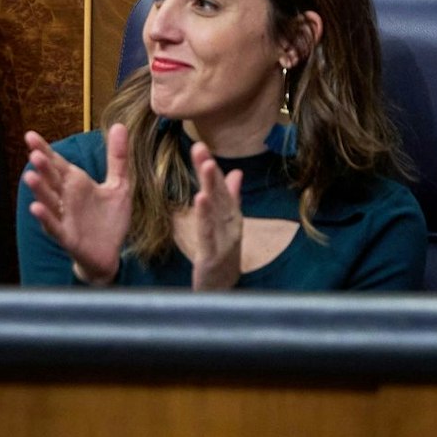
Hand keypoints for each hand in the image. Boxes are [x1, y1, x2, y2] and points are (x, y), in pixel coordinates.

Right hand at [23, 124, 131, 284]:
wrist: (111, 253)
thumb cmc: (110, 219)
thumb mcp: (119, 184)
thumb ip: (117, 157)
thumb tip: (119, 125)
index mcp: (76, 183)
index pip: (57, 163)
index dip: (44, 149)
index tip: (30, 135)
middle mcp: (66, 198)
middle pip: (51, 179)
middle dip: (42, 167)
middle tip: (34, 154)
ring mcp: (64, 217)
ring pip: (48, 201)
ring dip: (39, 190)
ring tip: (30, 177)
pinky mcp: (67, 236)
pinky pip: (54, 226)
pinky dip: (45, 218)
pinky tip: (37, 208)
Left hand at [186, 142, 244, 290]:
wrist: (223, 291)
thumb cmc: (224, 255)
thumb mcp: (226, 224)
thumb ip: (231, 198)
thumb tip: (237, 172)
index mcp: (230, 215)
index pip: (220, 187)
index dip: (210, 167)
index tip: (199, 145)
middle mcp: (230, 224)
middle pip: (219, 194)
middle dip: (210, 170)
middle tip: (200, 147)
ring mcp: (224, 240)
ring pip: (217, 210)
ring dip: (212, 187)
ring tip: (206, 166)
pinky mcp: (213, 256)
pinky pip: (209, 234)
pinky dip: (206, 217)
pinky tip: (200, 200)